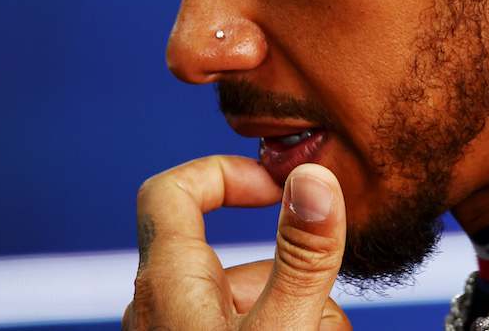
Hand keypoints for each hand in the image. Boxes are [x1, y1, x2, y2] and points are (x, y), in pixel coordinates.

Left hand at [123, 155, 350, 329]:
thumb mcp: (280, 328)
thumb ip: (302, 256)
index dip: (228, 173)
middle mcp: (161, 308)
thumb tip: (315, 179)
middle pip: (241, 261)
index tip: (279, 189)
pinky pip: (245, 327)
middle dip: (296, 280)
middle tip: (326, 319)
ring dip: (301, 314)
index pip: (173, 190)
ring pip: (251, 302)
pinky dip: (282, 330)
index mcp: (167, 284)